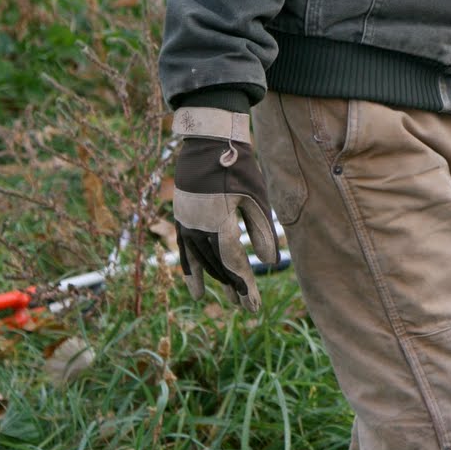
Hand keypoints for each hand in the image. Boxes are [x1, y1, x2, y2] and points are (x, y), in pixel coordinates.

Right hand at [171, 107, 280, 312]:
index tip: (254, 305)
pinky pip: (185, 252)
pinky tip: (197, 290)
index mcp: (218, 222)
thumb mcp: (255, 197)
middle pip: (217, 266)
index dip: (244, 285)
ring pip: (202, 261)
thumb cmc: (238, 167)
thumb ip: (261, 230)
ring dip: (217, 282)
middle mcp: (197, 228)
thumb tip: (268, 262)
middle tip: (246, 307)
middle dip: (233, 287)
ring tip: (230, 300)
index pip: (233, 263)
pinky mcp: (182, 219)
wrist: (208, 142)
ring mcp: (186, 224)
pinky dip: (191, 271)